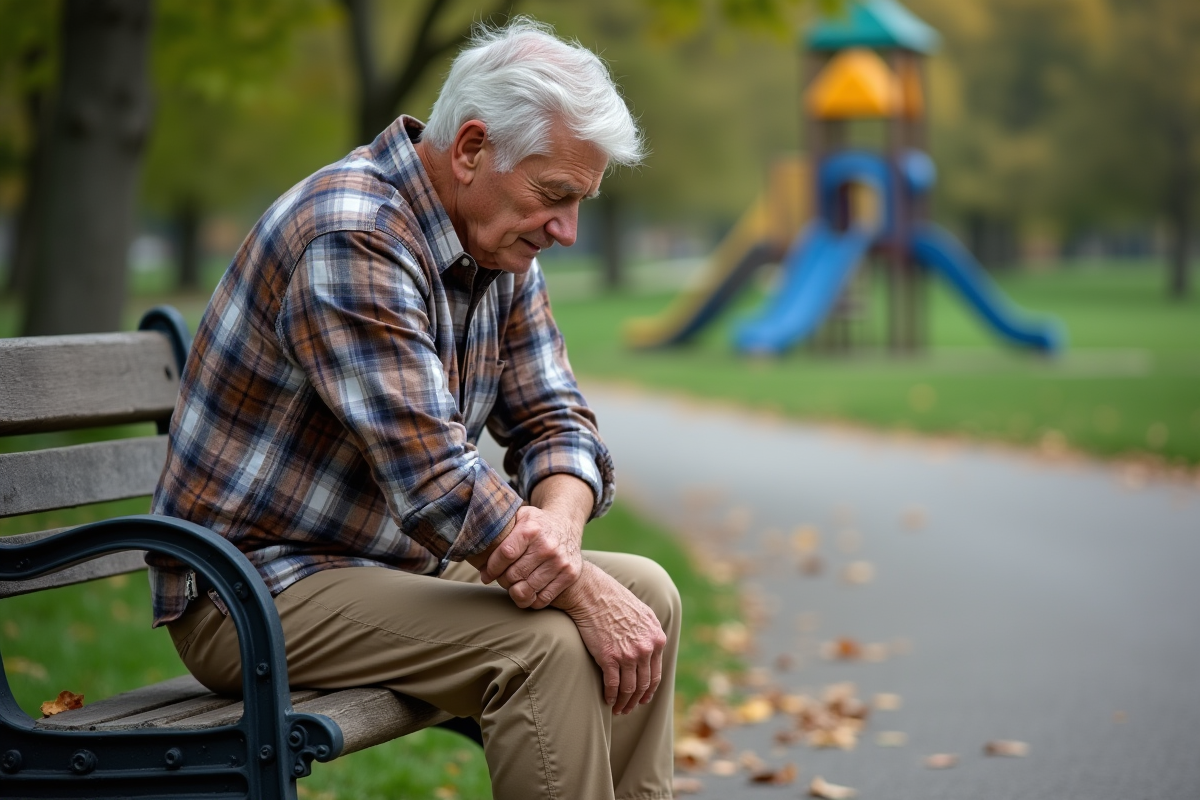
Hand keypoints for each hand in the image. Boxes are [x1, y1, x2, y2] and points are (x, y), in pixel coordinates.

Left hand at [478, 505, 582, 608]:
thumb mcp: (519, 516)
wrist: (566, 524)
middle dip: (502, 580)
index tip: (486, 574)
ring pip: (526, 590)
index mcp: (531, 529)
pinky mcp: (569, 574)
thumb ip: (499, 526)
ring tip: (513, 587)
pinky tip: (528, 592)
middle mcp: (547, 546)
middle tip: (501, 579)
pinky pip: (543, 599)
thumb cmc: (535, 524)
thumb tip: (472, 542)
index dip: (491, 568)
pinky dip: (532, 600)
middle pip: (513, 575)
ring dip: (515, 593)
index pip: (505, 554)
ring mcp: (560, 562)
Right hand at [553, 562, 667, 713]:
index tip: (642, 699)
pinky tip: (608, 701)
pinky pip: (613, 685)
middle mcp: (646, 649)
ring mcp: (628, 655)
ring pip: (629, 689)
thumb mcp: (644, 614)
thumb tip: (654, 649)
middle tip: (629, 708)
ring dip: (624, 703)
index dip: (648, 691)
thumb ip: (651, 634)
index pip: (655, 674)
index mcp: (657, 639)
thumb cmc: (615, 601)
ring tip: (618, 709)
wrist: (593, 594)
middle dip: (636, 701)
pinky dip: (611, 697)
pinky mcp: (609, 658)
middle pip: (643, 685)